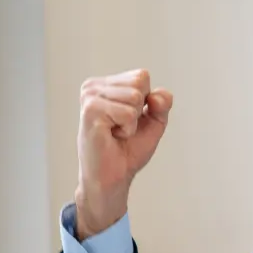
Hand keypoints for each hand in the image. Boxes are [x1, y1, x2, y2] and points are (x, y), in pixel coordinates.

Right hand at [75, 69, 172, 239]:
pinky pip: (128, 113)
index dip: (147, 102)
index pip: (142, 76)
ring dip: (132, 122)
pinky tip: (111, 135)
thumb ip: (162, 104)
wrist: (114, 177)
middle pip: (140, 83)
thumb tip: (156, 95)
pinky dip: (127, 129)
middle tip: (122, 128)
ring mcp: (90, 97)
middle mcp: (93, 86)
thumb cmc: (128, 150)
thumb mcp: (154, 122)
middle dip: (140, 111)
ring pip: (135, 97)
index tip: (131, 120)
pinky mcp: (91, 111)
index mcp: (105, 85)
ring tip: (116, 132)